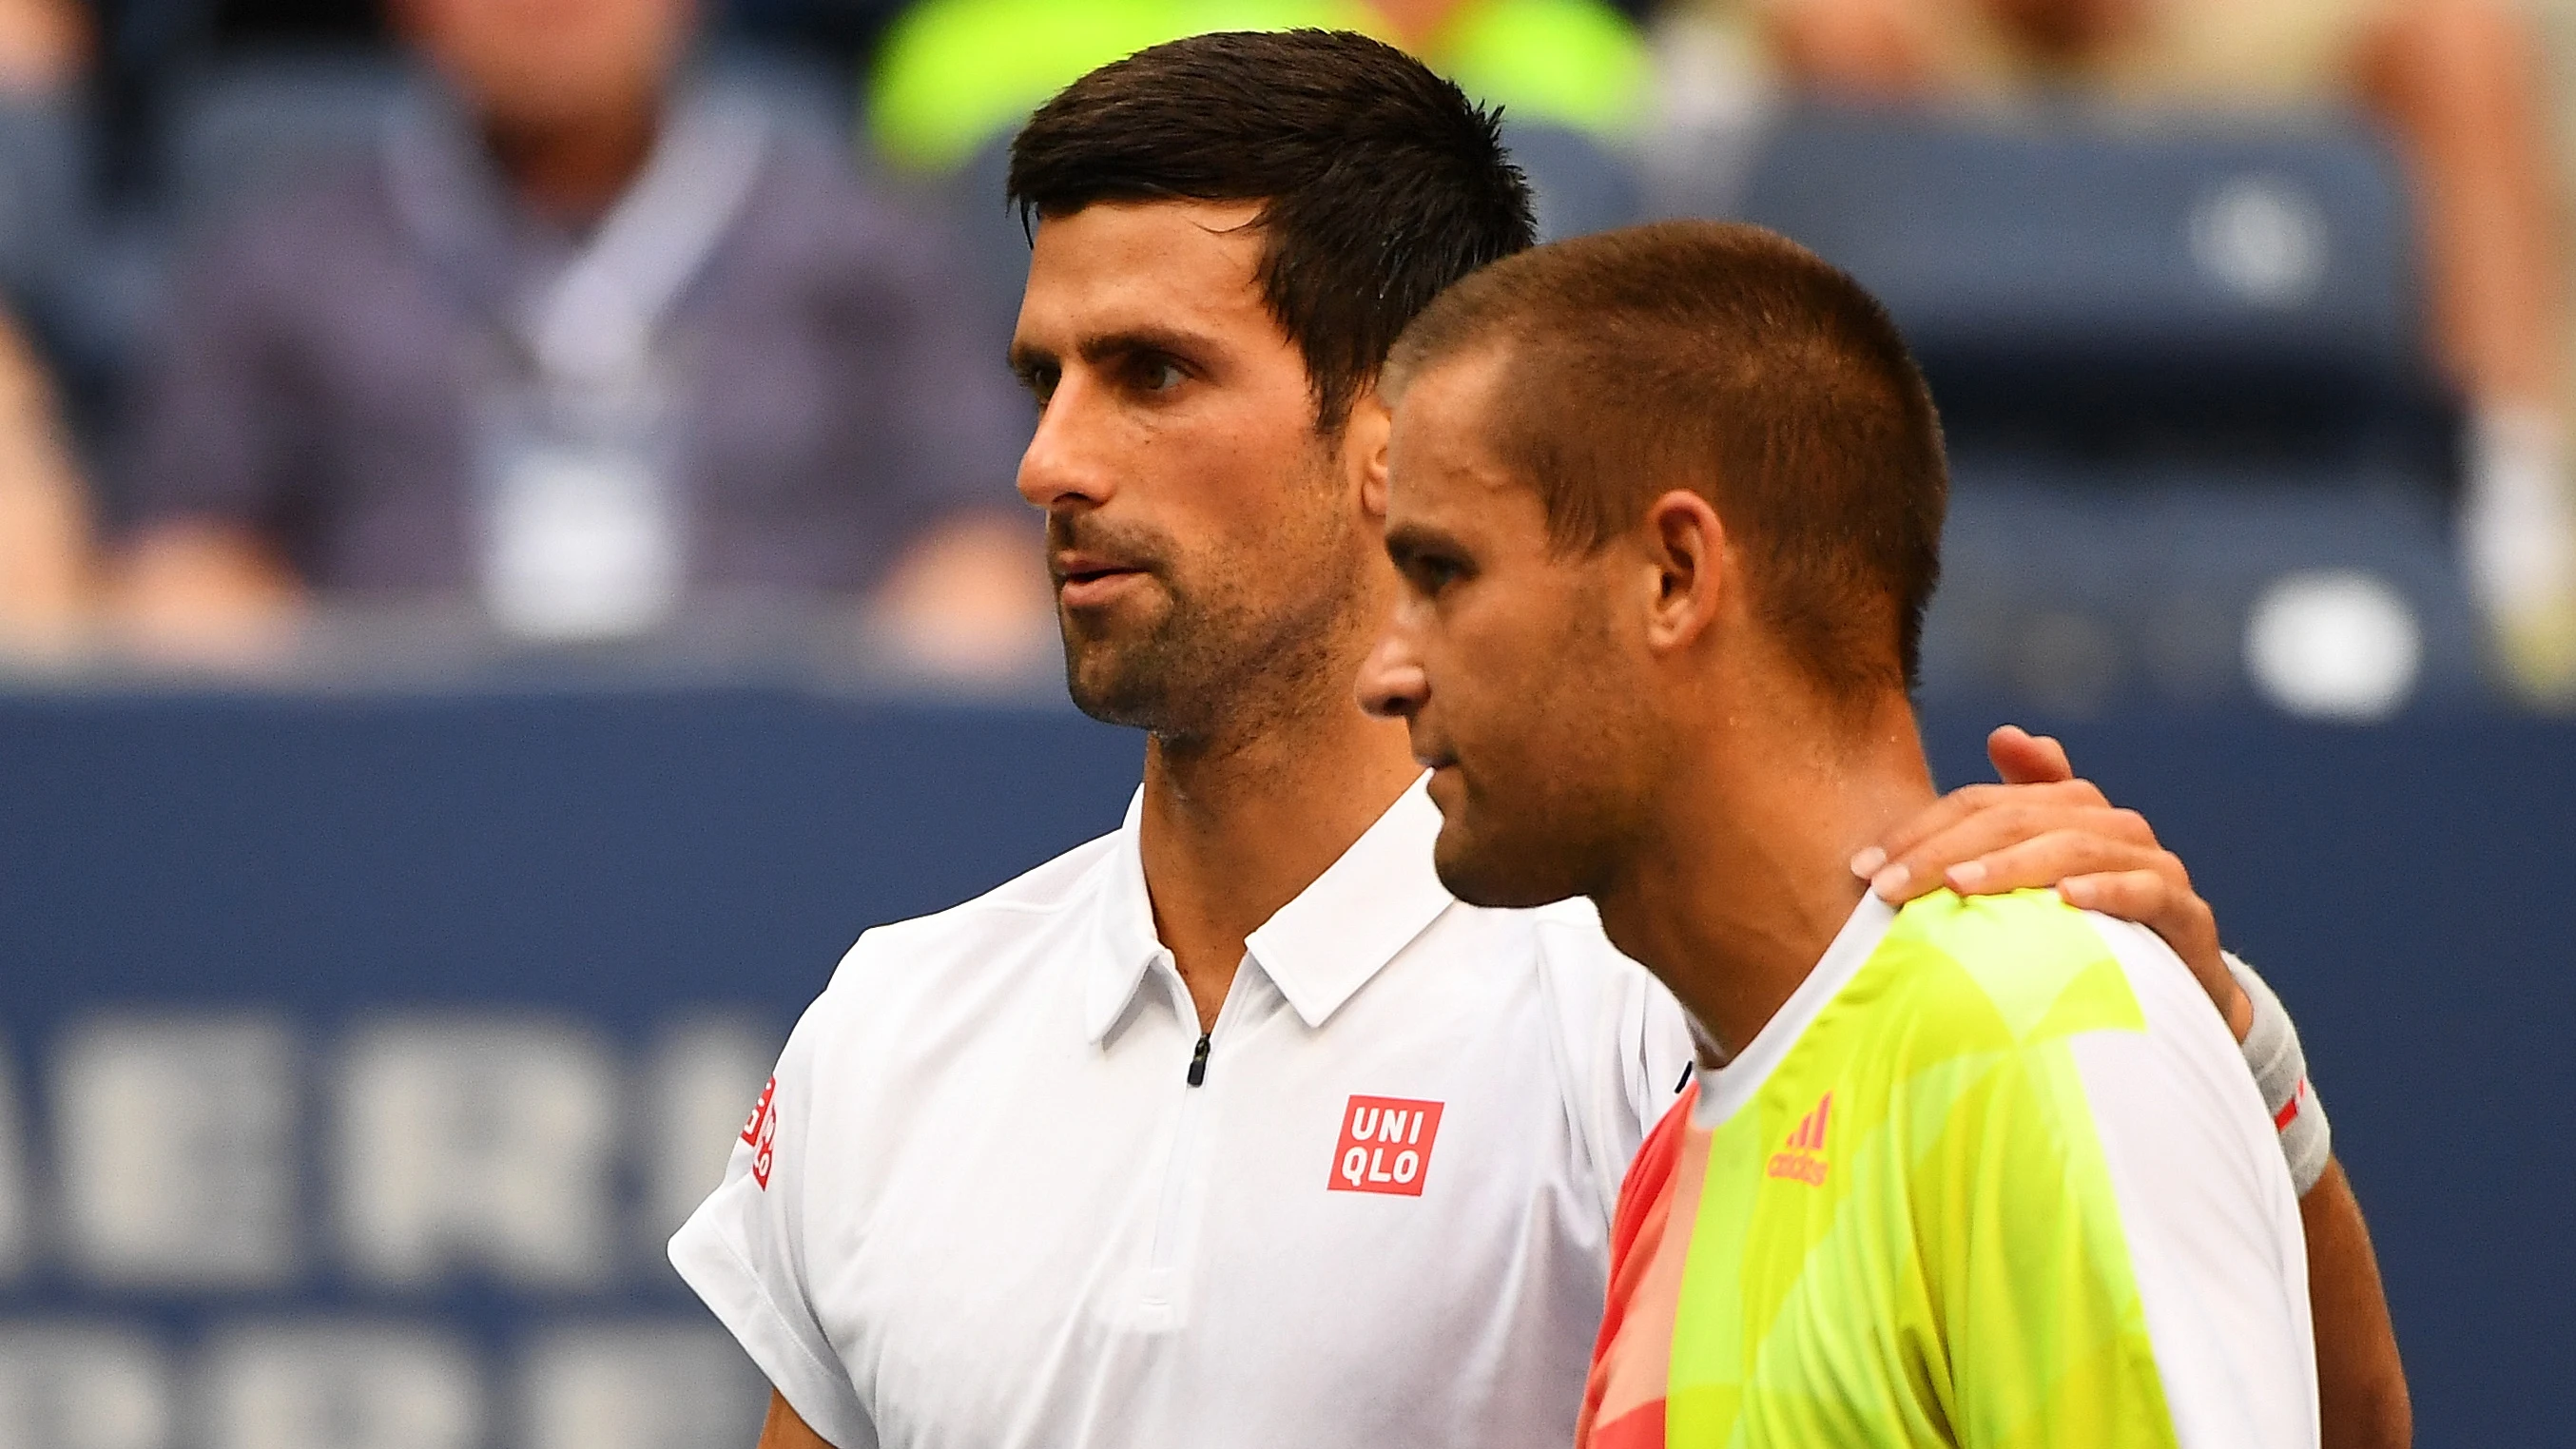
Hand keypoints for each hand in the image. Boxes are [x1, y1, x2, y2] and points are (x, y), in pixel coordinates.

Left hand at [1854, 725, 2251, 1039]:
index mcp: (2071, 811)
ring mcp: (2154, 868)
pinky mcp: (2187, 916)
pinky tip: (2064, 902)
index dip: (1921, 829)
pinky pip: (2147, 892)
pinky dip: (2107, 891)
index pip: (1983, 804)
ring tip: (1957, 885)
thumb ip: (2010, 817)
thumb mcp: (2041, 878)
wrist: (2184, 995)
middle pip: (2020, 819)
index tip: (1864, 867)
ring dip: (2012, 865)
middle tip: (1887, 886)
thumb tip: (2004, 733)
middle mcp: (2113, 829)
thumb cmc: (2093, 931)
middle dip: (1946, 849)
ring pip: (2076, 847)